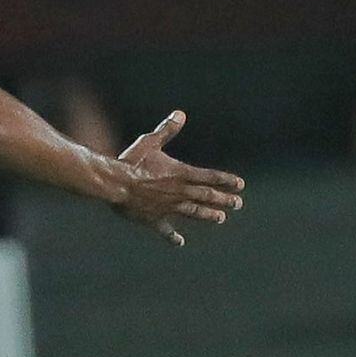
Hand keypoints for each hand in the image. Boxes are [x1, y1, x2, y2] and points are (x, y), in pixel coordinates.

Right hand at [113, 110, 245, 247]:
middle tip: (238, 204)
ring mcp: (168, 207)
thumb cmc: (131, 161)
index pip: (210, 177)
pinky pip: (166, 230)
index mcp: (180, 173)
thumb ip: (167, 130)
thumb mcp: (150, 142)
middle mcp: (179, 192)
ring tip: (221, 218)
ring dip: (208, 215)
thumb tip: (180, 114)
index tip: (240, 185)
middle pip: (206, 196)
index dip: (226, 180)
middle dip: (224, 200)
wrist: (115, 184)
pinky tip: (179, 242)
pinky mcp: (154, 218)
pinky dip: (173, 236)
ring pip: (194, 212)